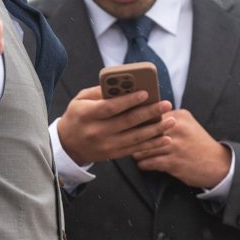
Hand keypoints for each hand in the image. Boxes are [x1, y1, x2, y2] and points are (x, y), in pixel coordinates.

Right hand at [57, 87, 172, 164]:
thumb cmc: (77, 116)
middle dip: (149, 113)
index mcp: (87, 115)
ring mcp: (106, 145)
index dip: (129, 100)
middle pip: (127, 122)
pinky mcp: (113, 154)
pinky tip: (166, 139)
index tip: (146, 93)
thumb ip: (99, 92)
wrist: (68, 145)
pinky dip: (152, 145)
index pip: (111, 107)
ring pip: (135, 138)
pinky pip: (136, 150)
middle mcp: (97, 131)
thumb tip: (123, 85)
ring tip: (172, 121)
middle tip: (166, 104)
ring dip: (156, 130)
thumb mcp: (80, 100)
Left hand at [131, 109, 231, 188]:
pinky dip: (143, 164)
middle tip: (124, 139)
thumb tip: (146, 116)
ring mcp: (174, 146)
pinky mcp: (173, 163)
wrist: (218, 164)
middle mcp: (177, 129)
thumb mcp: (189, 124)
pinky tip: (142, 163)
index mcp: (180, 117)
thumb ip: (170, 119)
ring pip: (144, 147)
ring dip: (136, 152)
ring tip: (132, 152)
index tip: (127, 122)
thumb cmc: (199, 144)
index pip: (151, 114)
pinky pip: (149, 162)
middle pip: (145, 130)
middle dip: (133, 136)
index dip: (137, 119)